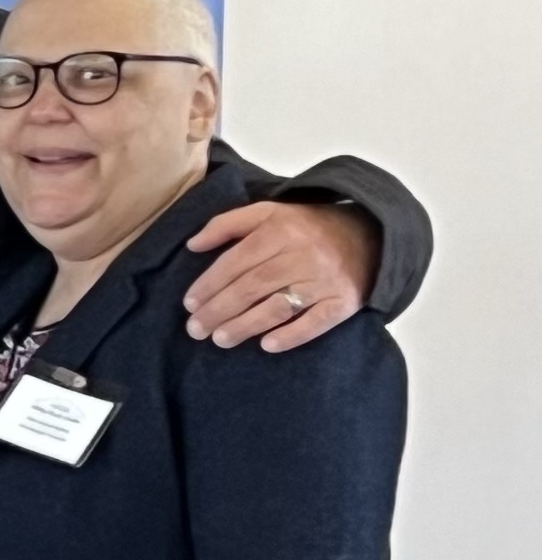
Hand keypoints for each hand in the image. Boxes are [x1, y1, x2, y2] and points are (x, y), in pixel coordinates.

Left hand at [184, 199, 374, 350]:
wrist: (369, 234)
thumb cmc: (305, 228)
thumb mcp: (268, 213)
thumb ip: (227, 224)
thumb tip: (192, 245)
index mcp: (280, 230)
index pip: (236, 261)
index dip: (209, 284)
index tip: (189, 305)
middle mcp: (303, 254)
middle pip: (253, 286)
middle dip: (219, 310)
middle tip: (196, 330)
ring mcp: (325, 280)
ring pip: (279, 306)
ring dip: (246, 326)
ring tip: (220, 340)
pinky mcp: (345, 301)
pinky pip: (317, 322)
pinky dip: (292, 335)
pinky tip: (268, 345)